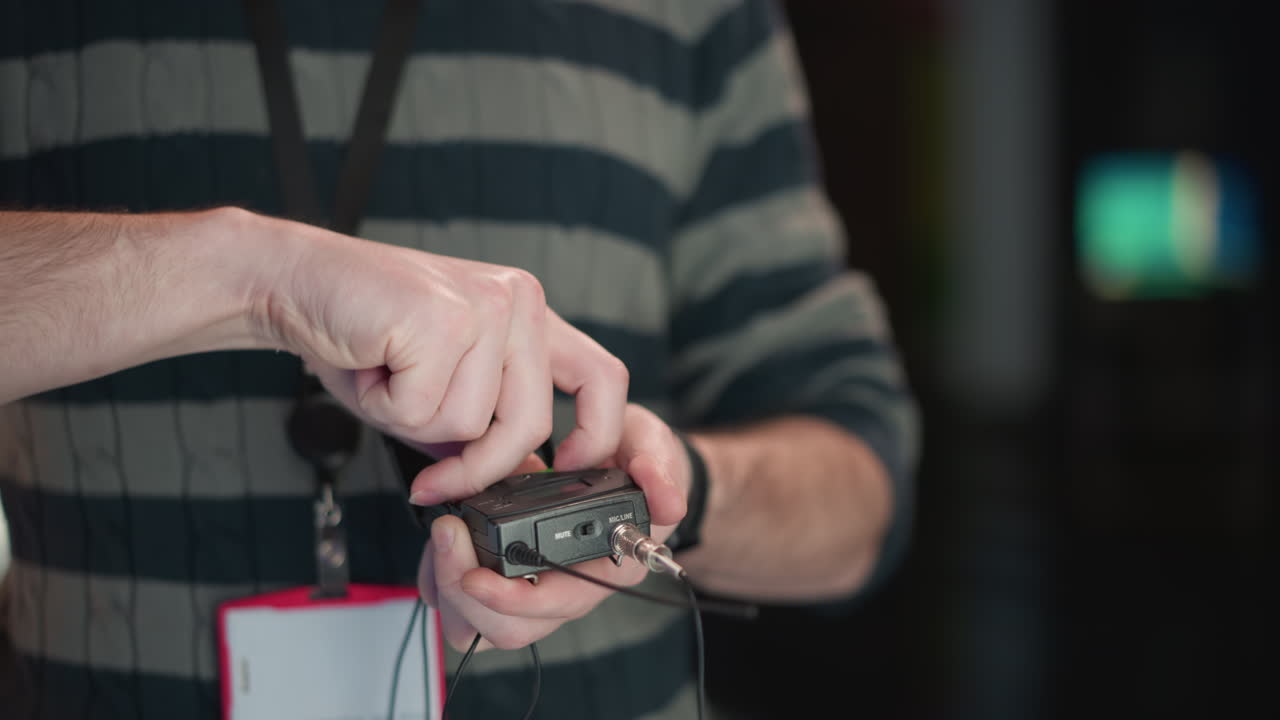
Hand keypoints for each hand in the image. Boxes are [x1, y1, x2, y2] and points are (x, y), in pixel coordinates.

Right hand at [248, 211, 629, 499]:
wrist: (292, 284)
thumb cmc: (363, 338)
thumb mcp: (441, 390)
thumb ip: (485, 429)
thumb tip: (523, 482)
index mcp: (529, 315)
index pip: (603, 378)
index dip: (597, 436)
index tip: (563, 470)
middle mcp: (519, 301)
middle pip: (529, 425)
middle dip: (475, 466)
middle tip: (431, 479)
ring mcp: (486, 304)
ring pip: (471, 424)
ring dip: (414, 422)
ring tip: (388, 376)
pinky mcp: (444, 315)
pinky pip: (425, 409)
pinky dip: (387, 406)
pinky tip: (372, 365)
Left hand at [417, 404, 690, 650]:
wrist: (626, 464)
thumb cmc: (636, 462)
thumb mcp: (651, 449)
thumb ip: (660, 470)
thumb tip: (668, 502)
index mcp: (608, 566)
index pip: (556, 604)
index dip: (511, 599)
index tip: (477, 574)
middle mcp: (571, 588)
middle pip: (510, 628)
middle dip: (464, 590)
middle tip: (447, 535)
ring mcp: (537, 590)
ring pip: (482, 626)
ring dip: (448, 587)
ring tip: (443, 537)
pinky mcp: (507, 581)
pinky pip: (464, 606)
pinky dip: (441, 579)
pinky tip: (443, 545)